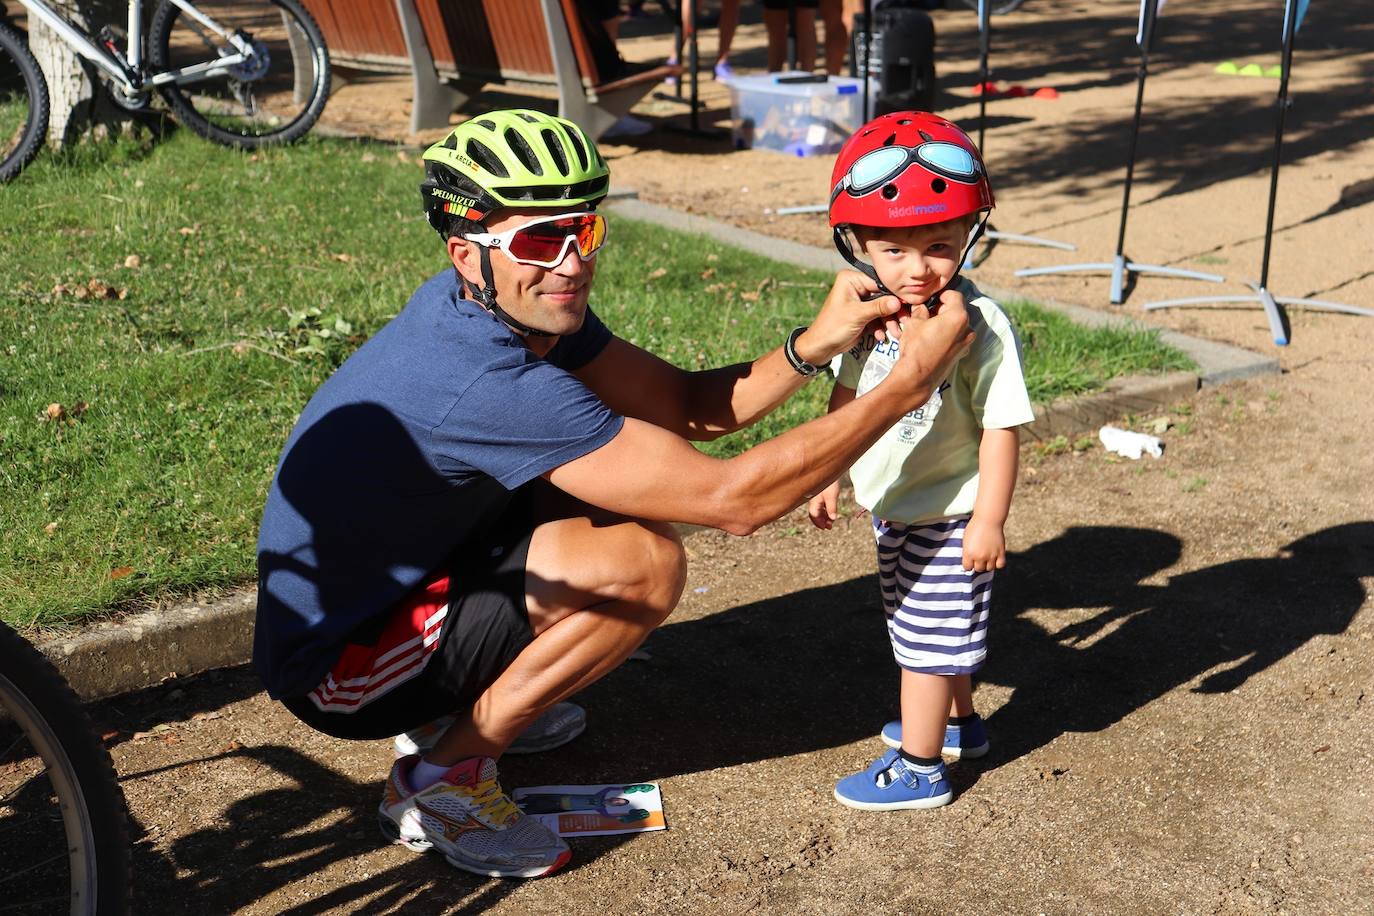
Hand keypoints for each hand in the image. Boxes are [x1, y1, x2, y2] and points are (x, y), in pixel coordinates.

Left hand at [795, 270, 905, 364]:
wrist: (821, 347)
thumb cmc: (833, 327)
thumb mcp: (857, 315)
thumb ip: (878, 307)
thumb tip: (898, 301)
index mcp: (851, 280)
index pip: (879, 282)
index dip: (893, 293)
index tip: (908, 303)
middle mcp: (856, 287)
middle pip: (883, 295)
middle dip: (893, 311)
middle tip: (904, 321)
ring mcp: (860, 300)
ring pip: (883, 308)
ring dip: (889, 321)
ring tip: (896, 333)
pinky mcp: (863, 313)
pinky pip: (878, 317)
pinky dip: (881, 326)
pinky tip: (881, 336)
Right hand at [807, 481, 842, 529]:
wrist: (829, 469)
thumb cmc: (830, 482)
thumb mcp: (832, 496)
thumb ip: (832, 508)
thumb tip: (833, 519)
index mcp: (814, 502)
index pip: (814, 516)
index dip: (819, 523)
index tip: (825, 528)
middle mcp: (813, 500)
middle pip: (815, 514)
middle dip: (821, 521)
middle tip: (829, 527)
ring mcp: (816, 497)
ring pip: (818, 510)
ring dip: (824, 516)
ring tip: (831, 521)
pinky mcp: (820, 493)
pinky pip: (821, 505)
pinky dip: (825, 510)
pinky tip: (830, 511)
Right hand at [885, 287, 972, 409]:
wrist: (917, 377)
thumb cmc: (916, 347)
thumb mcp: (913, 323)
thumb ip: (920, 310)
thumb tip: (922, 307)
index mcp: (958, 316)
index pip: (954, 295)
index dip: (941, 294)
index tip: (931, 298)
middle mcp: (968, 328)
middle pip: (957, 310)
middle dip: (942, 309)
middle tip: (927, 313)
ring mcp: (967, 342)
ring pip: (957, 324)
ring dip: (945, 322)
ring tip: (928, 327)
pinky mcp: (962, 353)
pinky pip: (956, 337)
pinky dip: (947, 334)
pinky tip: (933, 339)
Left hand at [961, 516, 1005, 572]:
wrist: (988, 519)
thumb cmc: (975, 527)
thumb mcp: (966, 540)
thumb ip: (967, 552)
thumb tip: (970, 561)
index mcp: (968, 553)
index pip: (967, 568)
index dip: (968, 565)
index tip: (970, 561)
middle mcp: (980, 556)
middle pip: (979, 569)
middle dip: (978, 564)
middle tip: (979, 558)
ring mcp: (991, 555)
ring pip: (989, 568)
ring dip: (988, 564)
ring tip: (987, 557)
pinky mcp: (1000, 552)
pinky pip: (1000, 565)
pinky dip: (998, 563)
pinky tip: (995, 558)